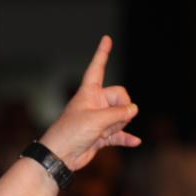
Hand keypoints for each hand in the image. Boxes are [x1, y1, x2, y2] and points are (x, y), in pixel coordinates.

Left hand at [39, 35, 139, 171]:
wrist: (60, 156)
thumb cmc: (71, 133)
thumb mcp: (97, 120)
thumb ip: (118, 113)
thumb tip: (134, 110)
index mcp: (88, 93)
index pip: (97, 68)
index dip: (102, 54)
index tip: (106, 39)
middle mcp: (94, 104)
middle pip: (119, 97)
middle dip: (122, 108)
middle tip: (111, 121)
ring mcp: (98, 120)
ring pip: (121, 116)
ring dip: (120, 125)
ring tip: (105, 134)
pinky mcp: (100, 136)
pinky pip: (119, 134)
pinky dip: (126, 137)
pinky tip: (135, 141)